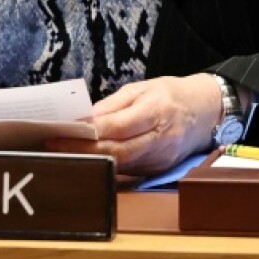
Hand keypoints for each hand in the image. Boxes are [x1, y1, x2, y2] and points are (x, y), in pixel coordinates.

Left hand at [46, 75, 222, 175]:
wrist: (206, 110)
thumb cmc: (170, 94)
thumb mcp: (141, 88)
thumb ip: (112, 105)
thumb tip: (83, 119)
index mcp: (155, 111)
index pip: (115, 127)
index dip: (86, 132)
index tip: (59, 131)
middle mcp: (160, 139)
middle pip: (115, 152)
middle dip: (81, 151)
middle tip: (53, 146)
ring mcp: (160, 159)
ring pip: (119, 165)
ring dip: (90, 160)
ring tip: (63, 153)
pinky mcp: (159, 170)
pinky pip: (128, 170)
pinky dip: (105, 165)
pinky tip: (87, 159)